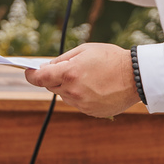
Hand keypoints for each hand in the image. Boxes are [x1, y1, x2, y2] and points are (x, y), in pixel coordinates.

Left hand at [23, 43, 137, 117]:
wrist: (136, 76)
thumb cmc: (110, 58)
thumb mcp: (85, 50)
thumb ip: (62, 59)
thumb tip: (47, 67)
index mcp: (69, 73)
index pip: (39, 78)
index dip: (30, 75)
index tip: (28, 71)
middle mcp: (73, 91)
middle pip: (51, 87)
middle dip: (54, 78)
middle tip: (67, 70)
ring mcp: (82, 104)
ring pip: (64, 96)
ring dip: (68, 88)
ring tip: (87, 78)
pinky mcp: (91, 112)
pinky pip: (78, 104)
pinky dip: (80, 96)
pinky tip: (94, 88)